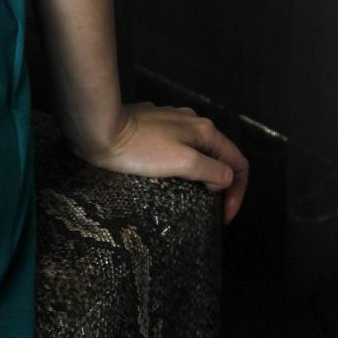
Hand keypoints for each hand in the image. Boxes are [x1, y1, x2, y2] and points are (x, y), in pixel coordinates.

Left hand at [66, 101, 248, 226]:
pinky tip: (168, 176)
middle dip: (222, 184)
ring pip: (198, 151)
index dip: (238, 192)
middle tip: (211, 210)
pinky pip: (177, 147)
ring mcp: (170, 121)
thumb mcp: (183, 162)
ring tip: (192, 197)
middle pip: (220, 156)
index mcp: (204, 130)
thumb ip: (212, 170)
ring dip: (202, 174)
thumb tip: (223, 179)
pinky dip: (182, 164)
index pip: (238, 162)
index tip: (224, 217)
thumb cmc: (140, 149)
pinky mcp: (150, 125)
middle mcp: (192, 121)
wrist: (98, 129)